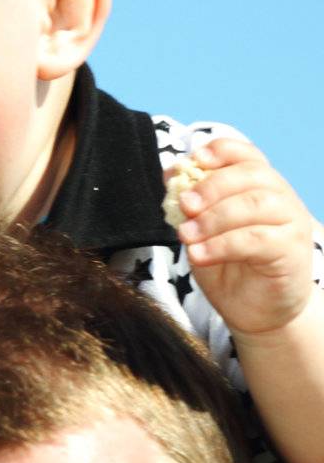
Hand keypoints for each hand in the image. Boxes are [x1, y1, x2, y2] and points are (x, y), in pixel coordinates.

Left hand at [173, 134, 317, 337]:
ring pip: (254, 204)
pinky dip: (222, 244)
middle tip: (183, 205)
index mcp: (258, 185)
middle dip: (211, 187)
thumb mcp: (201, 231)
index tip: (194, 161)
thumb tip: (171, 173)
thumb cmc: (228, 266)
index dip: (221, 152)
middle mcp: (280, 197)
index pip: (246, 155)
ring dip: (213, 217)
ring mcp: (290, 222)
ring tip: (186, 235)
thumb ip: (191, 205)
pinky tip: (199, 254)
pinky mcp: (291, 250)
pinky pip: (257, 239)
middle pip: (250, 175)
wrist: (255, 310)